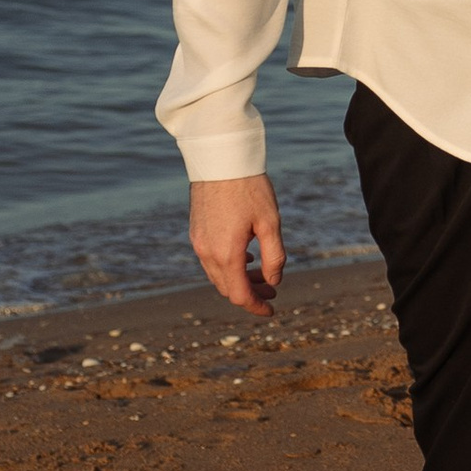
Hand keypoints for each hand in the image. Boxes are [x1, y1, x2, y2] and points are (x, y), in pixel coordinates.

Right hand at [188, 174, 283, 314]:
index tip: (272, 311)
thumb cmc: (249, 188)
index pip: (240, 295)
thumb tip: (273, 281)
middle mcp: (207, 253)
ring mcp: (198, 242)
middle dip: (250, 294)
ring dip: (238, 280)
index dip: (257, 307)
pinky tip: (245, 257)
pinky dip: (228, 266)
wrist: (220, 159)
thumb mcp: (270, 222)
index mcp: (226, 254)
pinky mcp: (196, 231)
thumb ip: (274, 256)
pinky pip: (210, 260)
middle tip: (272, 290)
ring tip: (261, 274)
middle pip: (227, 288)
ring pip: (218, 275)